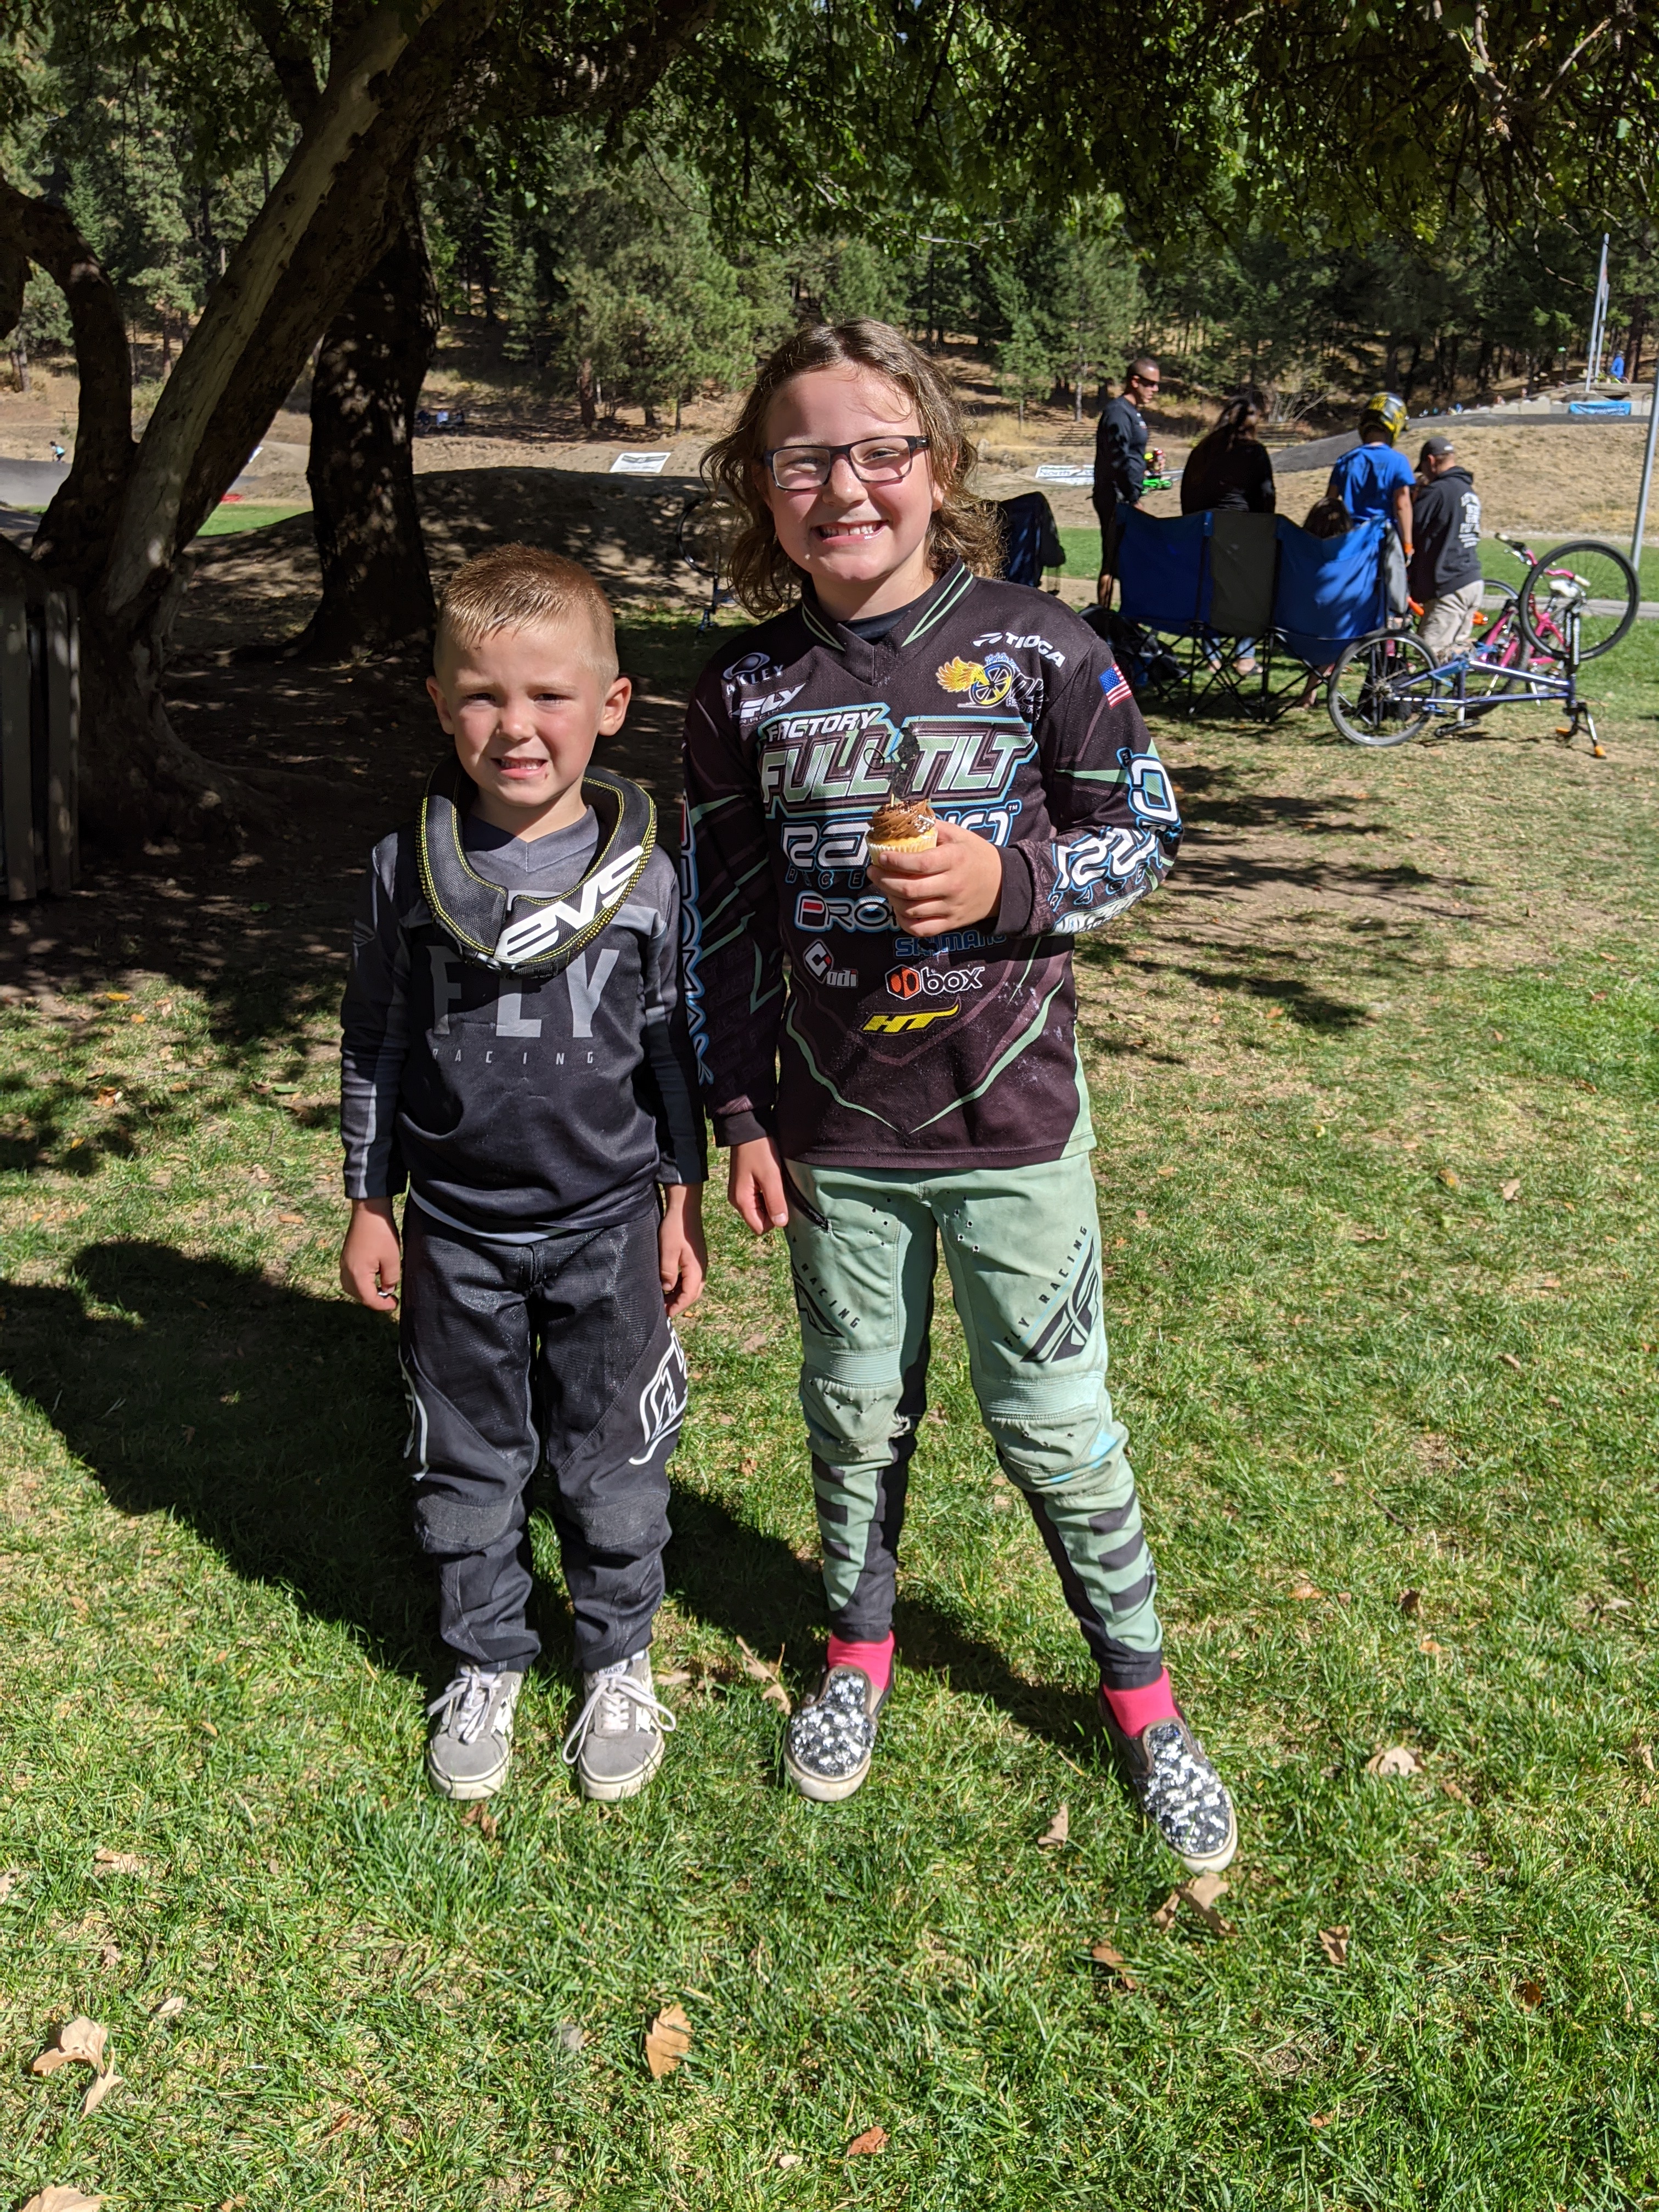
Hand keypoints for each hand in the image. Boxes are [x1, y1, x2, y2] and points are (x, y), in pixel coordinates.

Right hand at [340, 1197, 400, 1313]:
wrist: (369, 1210)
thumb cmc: (381, 1233)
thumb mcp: (392, 1259)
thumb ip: (390, 1278)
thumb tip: (387, 1290)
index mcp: (357, 1274)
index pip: (367, 1298)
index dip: (382, 1305)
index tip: (394, 1305)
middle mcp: (346, 1270)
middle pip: (357, 1295)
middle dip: (373, 1300)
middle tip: (389, 1299)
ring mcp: (344, 1262)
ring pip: (351, 1287)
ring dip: (365, 1292)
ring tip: (381, 1290)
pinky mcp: (346, 1256)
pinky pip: (350, 1277)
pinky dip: (360, 1283)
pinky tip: (372, 1278)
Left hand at [658, 1184, 706, 1317]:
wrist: (685, 1208)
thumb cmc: (675, 1228)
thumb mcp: (667, 1250)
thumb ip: (668, 1272)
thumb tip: (667, 1288)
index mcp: (696, 1268)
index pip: (689, 1295)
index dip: (678, 1306)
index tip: (667, 1314)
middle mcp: (701, 1267)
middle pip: (693, 1293)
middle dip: (680, 1303)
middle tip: (665, 1309)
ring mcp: (700, 1262)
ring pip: (693, 1285)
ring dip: (681, 1294)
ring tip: (666, 1298)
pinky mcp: (696, 1257)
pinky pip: (691, 1277)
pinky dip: (681, 1284)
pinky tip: (671, 1284)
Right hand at [729, 1135, 787, 1236]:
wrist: (748, 1128)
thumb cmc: (759, 1151)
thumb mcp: (771, 1177)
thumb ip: (775, 1201)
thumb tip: (781, 1224)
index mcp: (742, 1201)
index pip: (759, 1228)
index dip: (774, 1220)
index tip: (782, 1201)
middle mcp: (738, 1200)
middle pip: (760, 1219)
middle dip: (773, 1209)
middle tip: (780, 1189)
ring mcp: (740, 1193)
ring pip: (760, 1209)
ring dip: (771, 1200)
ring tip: (776, 1182)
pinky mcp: (745, 1185)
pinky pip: (759, 1199)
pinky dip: (768, 1193)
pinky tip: (771, 1179)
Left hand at [865, 818, 1003, 937]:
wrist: (1005, 884)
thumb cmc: (977, 855)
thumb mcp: (960, 835)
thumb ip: (933, 827)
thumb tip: (904, 818)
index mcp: (954, 860)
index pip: (919, 864)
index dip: (895, 862)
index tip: (881, 857)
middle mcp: (952, 885)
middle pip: (910, 890)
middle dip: (884, 881)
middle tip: (873, 872)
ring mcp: (951, 907)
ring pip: (912, 911)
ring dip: (891, 900)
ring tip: (885, 887)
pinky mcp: (951, 924)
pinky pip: (922, 930)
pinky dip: (904, 923)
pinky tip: (898, 910)